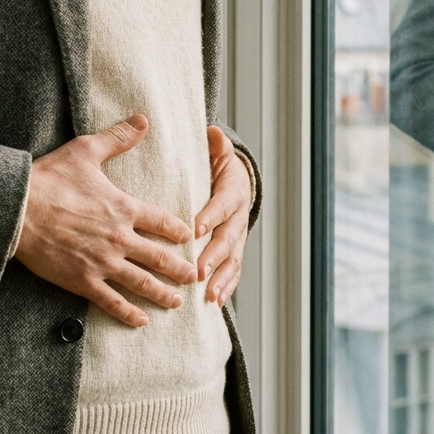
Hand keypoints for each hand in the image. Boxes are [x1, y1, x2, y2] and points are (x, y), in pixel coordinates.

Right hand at [13, 114, 196, 326]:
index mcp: (124, 208)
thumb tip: (142, 120)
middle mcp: (119, 238)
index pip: (163, 222)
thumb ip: (117, 138)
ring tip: (177, 301)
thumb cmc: (48, 178)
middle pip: (160, 258)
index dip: (179, 231)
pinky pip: (111, 301)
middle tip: (194, 277)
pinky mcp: (82, 280)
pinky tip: (141, 320)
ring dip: (162, 293)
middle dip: (180, 269)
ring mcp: (102, 263)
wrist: (15, 210)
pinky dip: (128, 313)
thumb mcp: (85, 151)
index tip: (189, 237)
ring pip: (142, 283)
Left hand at [194, 126, 251, 305]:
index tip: (194, 229)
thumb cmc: (218, 167)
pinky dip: (226, 287)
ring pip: (232, 260)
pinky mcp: (235, 252)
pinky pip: (233, 272)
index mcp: (233, 192)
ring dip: (220, 277)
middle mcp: (238, 217)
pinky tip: (214, 302)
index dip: (210, 216)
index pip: (222, 205)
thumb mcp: (218, 153)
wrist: (237, 183)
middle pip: (227, 238)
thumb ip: (216, 146)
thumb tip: (212, 131)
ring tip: (208, 293)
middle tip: (198, 269)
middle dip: (213, 255)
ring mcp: (238, 237)